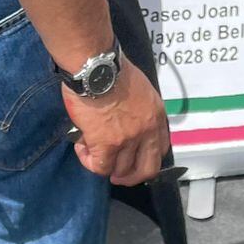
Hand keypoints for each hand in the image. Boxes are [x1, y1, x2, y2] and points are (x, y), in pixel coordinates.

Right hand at [65, 61, 167, 186]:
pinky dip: (89, 162)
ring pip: (121, 171)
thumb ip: (138, 108)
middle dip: (131, 177)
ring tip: (90, 151)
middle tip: (116, 175)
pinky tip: (82, 150)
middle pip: (147, 169)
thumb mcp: (139, 88)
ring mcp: (128, 140)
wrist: (95, 66)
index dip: (146, 159)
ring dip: (105, 166)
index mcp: (156, 115)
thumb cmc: (111, 68)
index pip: (161, 149)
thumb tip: (125, 119)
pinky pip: (100, 167)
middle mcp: (146, 131)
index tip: (134, 159)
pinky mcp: (107, 144)